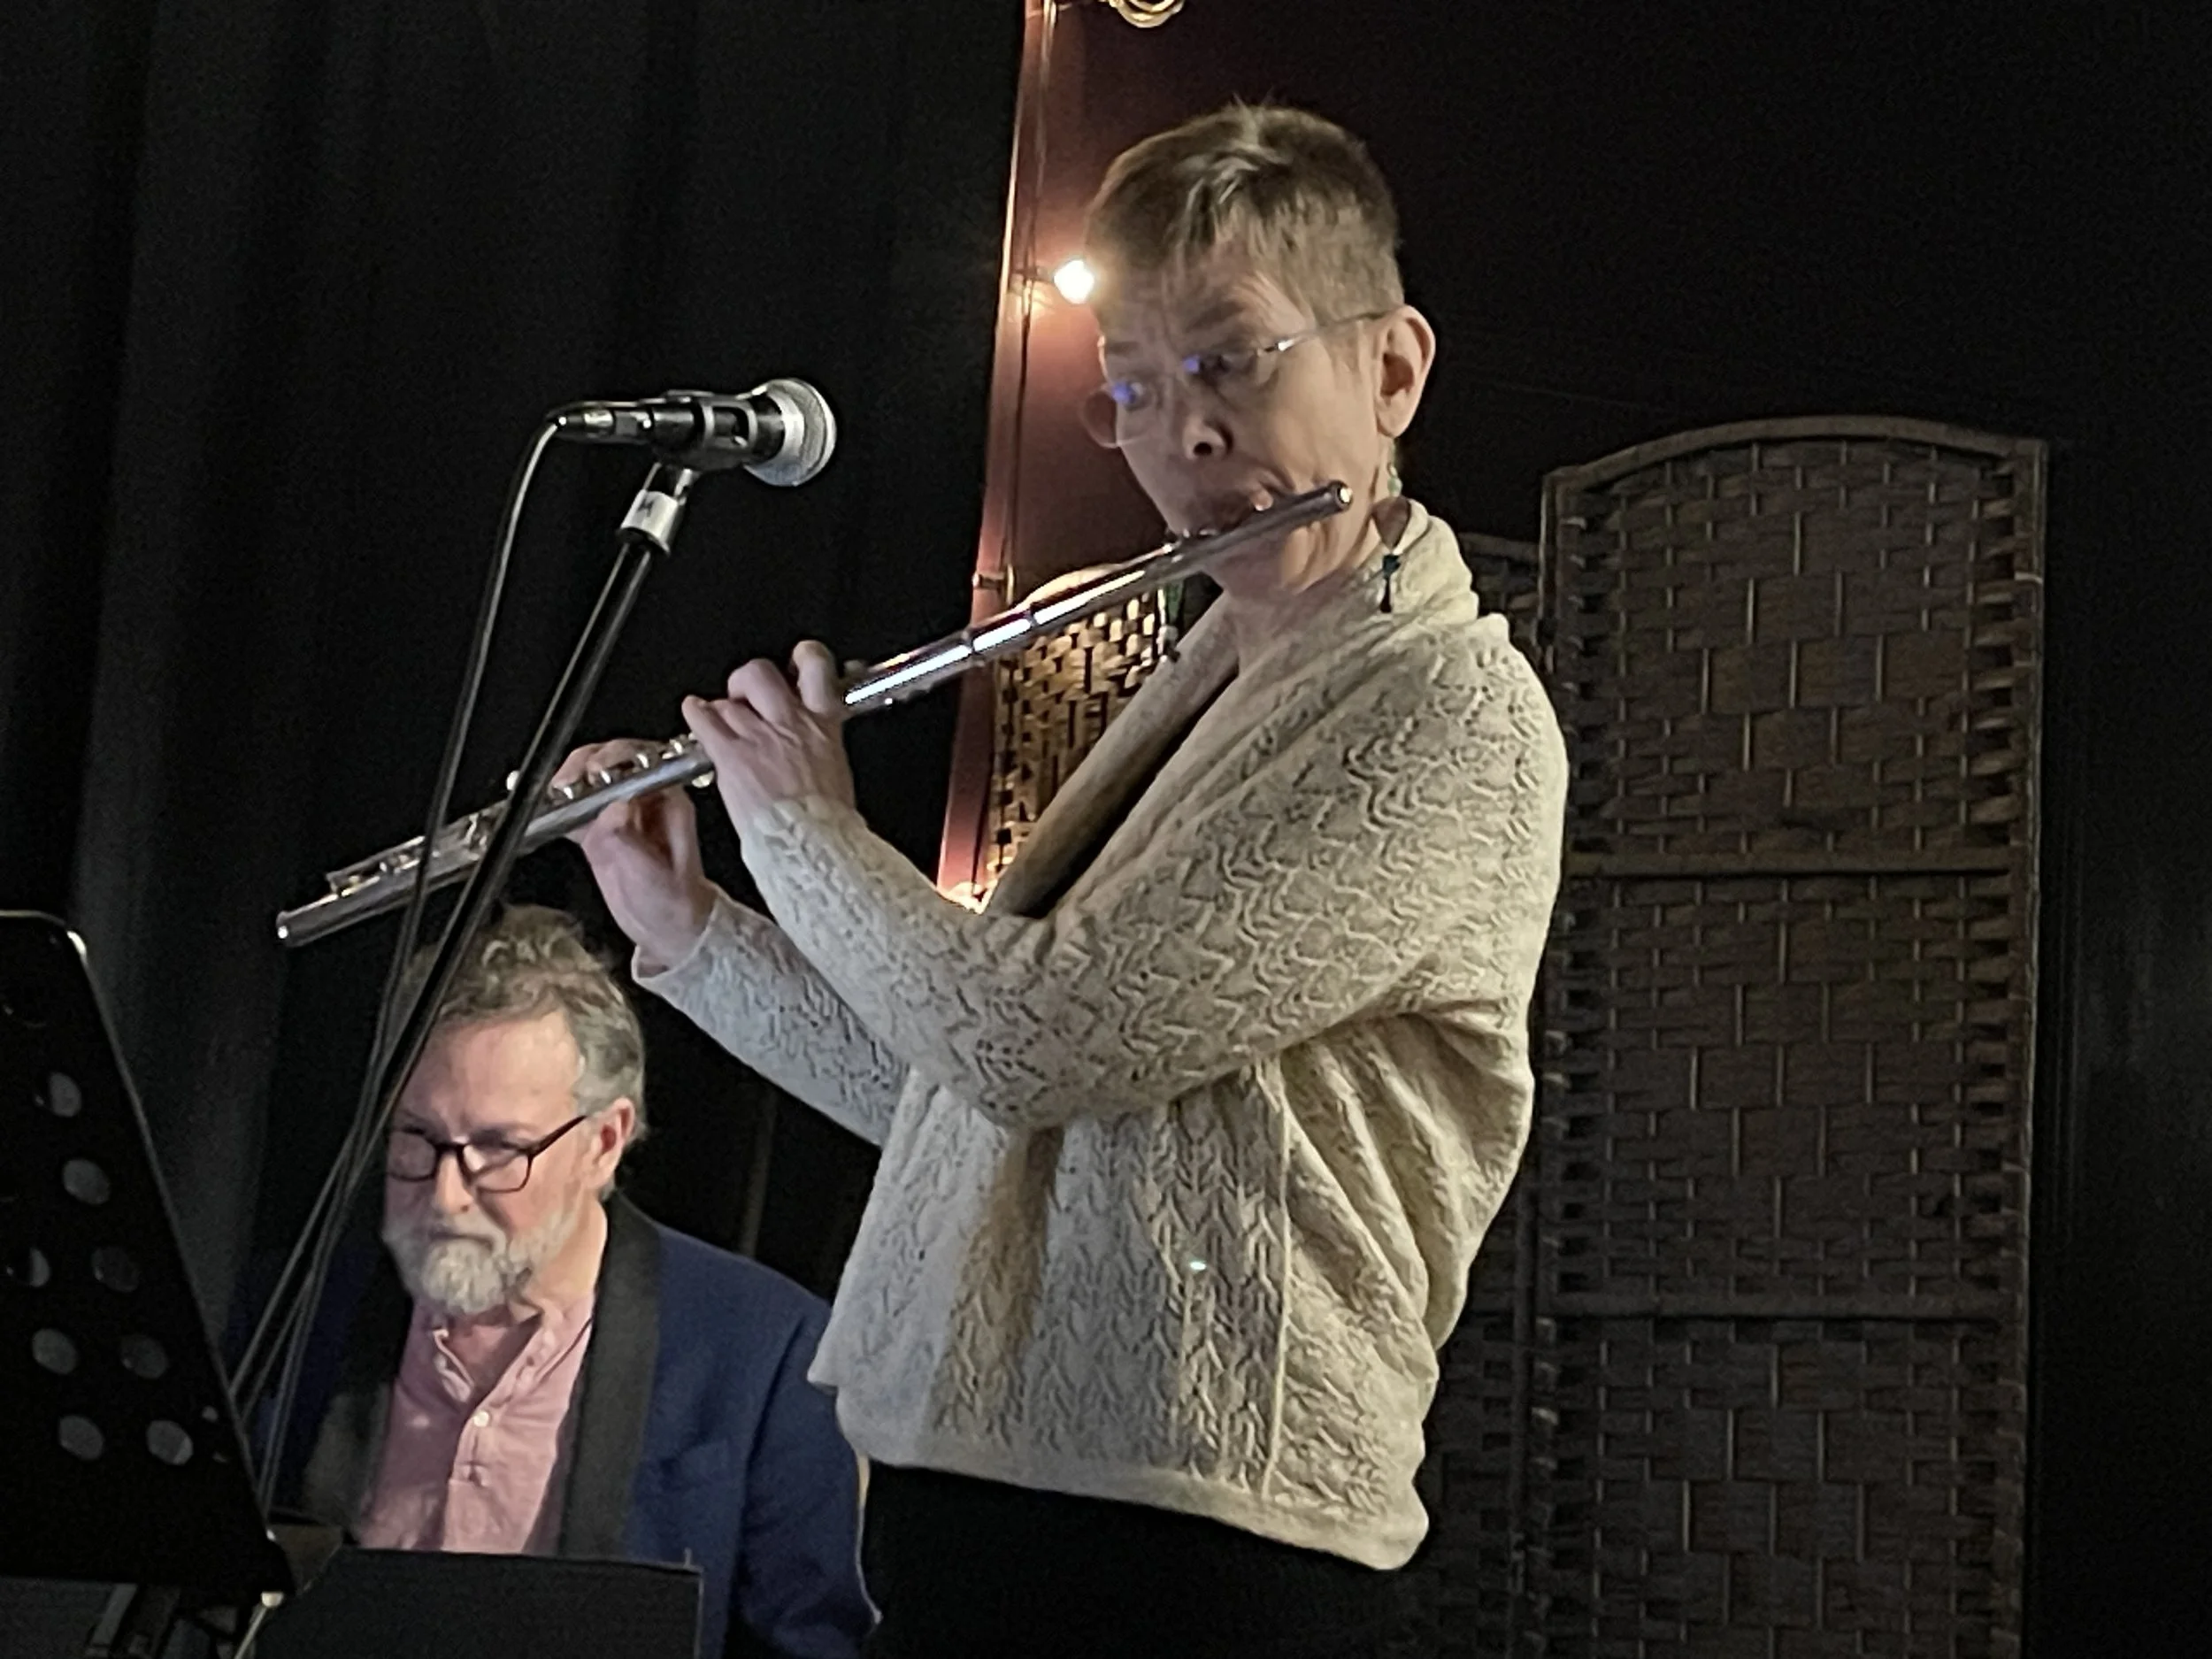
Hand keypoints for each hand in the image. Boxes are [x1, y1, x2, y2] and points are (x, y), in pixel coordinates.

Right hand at [554, 738, 716, 971]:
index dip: (615, 759)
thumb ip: (632, 844)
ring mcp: (617, 813)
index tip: (594, 772)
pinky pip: (571, 808)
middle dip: (583, 765)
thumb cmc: (674, 904)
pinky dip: (553, 806)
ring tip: (549, 794)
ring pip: (587, 780)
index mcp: (668, 800)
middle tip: (564, 785)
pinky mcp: (596, 829)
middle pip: (609, 762)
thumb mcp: (654, 877)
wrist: (665, 929)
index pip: (641, 761)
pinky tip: (539, 805)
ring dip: (565, 783)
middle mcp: (642, 800)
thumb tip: (614, 810)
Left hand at [683, 641, 855, 831]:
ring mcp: (758, 737)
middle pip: (759, 673)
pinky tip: (693, 713)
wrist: (812, 845)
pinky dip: (695, 714)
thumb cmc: (828, 823)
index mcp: (823, 725)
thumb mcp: (836, 773)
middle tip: (744, 693)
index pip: (815, 666)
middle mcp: (789, 722)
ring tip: (717, 718)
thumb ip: (819, 749)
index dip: (802, 657)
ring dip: (721, 709)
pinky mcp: (732, 756)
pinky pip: (705, 720)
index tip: (795, 664)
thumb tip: (814, 746)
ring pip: (728, 701)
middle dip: (747, 680)